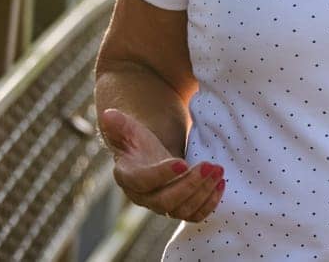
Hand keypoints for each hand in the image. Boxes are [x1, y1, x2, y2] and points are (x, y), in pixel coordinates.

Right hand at [99, 107, 225, 221]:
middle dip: (190, 184)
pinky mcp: (180, 209)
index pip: (143, 181)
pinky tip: (221, 184)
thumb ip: (119, 124)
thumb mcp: (130, 130)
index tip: (182, 163)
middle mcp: (144, 197)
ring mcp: (163, 206)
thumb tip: (107, 114)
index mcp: (129, 177)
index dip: (162, 175)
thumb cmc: (139, 143)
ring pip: (183, 210)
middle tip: (210, 166)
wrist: (151, 158)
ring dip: (204, 192)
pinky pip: (194, 215)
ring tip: (219, 171)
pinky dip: (209, 203)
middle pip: (166, 201)